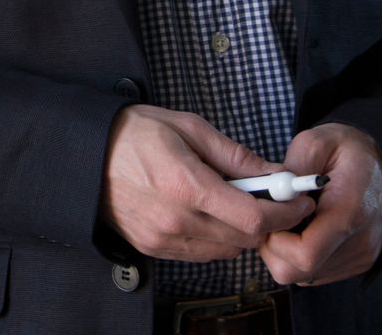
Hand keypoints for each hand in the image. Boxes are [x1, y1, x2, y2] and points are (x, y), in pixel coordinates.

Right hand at [101, 105, 314, 262]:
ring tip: (232, 202)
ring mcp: (163, 238)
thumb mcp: (187, 127)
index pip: (253, 217)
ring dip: (240, 231)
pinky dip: (216, 238)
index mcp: (185, 185)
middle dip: (266, 220)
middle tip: (268, 198)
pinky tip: (206, 213)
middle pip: (245, 238)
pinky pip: (202, 253)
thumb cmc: (134, 133)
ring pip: (226, 250)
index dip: (285, 212)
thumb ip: (235, 155)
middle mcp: (175, 219)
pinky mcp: (154, 249)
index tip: (299, 200)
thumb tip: (275, 175)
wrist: (83, 155)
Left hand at [259, 123, 381, 285]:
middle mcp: (360, 244)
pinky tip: (306, 228)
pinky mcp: (359, 263)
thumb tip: (270, 194)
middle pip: (300, 271)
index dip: (275, 240)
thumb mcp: (317, 142)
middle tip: (275, 218)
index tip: (271, 215)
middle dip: (274, 248)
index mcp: (348, 213)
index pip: (304, 254)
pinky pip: (317, 274)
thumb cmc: (349, 150)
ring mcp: (362, 257)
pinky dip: (301, 256)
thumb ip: (292, 169)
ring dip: (287, 252)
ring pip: (305, 276)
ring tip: (293, 219)